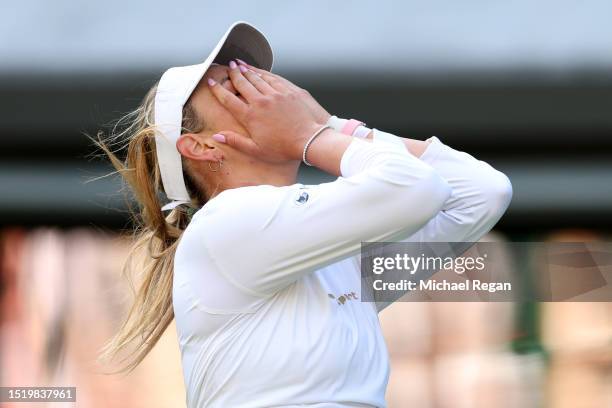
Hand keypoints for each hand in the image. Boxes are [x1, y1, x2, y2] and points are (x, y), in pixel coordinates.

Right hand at [208, 61, 328, 162]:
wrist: (310, 139)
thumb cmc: (284, 148)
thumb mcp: (257, 150)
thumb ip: (236, 142)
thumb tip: (218, 137)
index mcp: (250, 116)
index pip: (229, 99)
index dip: (218, 90)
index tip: (212, 83)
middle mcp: (261, 102)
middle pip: (242, 83)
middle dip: (233, 74)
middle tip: (227, 67)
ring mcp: (275, 94)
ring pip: (256, 77)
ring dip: (246, 70)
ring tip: (239, 63)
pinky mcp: (288, 90)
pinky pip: (272, 77)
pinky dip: (263, 72)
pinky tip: (258, 70)